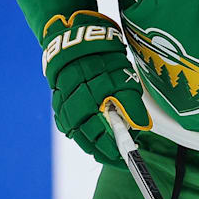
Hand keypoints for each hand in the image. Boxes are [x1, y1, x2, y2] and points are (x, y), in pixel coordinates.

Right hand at [42, 12, 150, 166]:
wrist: (75, 38)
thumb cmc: (102, 60)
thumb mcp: (124, 81)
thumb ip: (132, 108)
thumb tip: (140, 129)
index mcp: (88, 110)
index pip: (102, 142)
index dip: (116, 153)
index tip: (127, 159)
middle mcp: (72, 113)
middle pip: (88, 142)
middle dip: (104, 151)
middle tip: (119, 155)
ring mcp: (62, 108)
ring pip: (78, 135)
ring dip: (93, 142)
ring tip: (107, 147)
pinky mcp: (58, 103)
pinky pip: (69, 124)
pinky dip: (82, 131)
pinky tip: (91, 132)